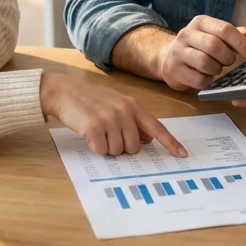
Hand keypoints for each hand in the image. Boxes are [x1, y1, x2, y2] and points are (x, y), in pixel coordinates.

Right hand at [41, 72, 187, 157]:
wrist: (63, 91)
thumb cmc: (89, 99)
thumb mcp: (116, 104)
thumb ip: (133, 120)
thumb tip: (148, 139)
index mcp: (133, 106)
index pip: (156, 127)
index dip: (170, 142)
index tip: (182, 154)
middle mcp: (124, 111)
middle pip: (134, 148)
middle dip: (121, 146)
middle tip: (108, 134)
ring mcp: (110, 119)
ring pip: (118, 151)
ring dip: (106, 147)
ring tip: (97, 131)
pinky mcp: (95, 128)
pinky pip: (101, 151)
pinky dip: (95, 147)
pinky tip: (89, 134)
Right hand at [159, 15, 245, 90]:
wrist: (168, 57)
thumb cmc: (199, 46)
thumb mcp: (216, 35)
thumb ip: (236, 35)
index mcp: (201, 22)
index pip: (224, 29)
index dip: (241, 43)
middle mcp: (187, 34)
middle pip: (214, 46)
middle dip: (227, 57)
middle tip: (229, 62)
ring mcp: (178, 51)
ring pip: (205, 63)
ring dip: (217, 70)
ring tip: (216, 68)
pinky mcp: (174, 69)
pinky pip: (198, 79)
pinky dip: (208, 81)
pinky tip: (206, 77)